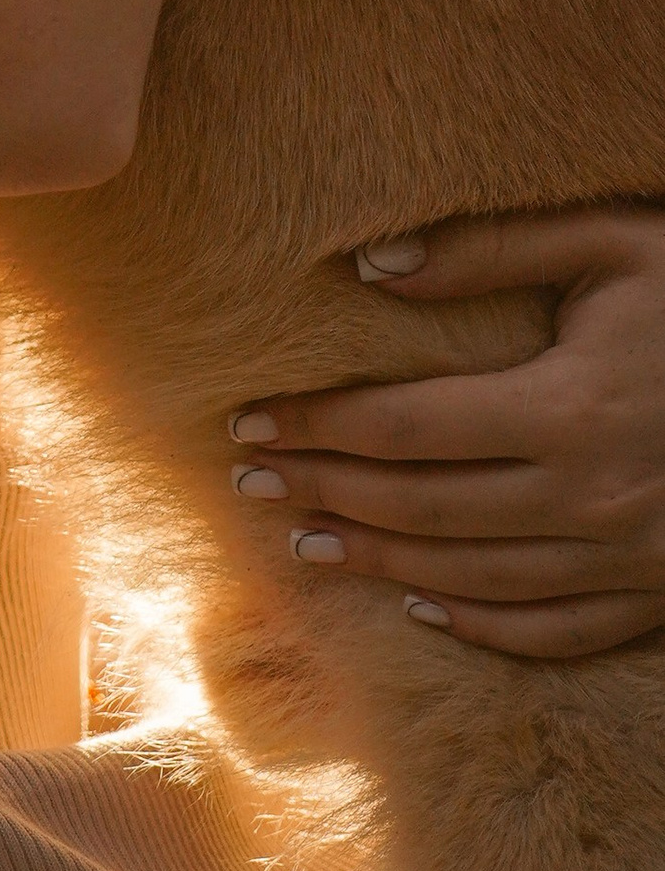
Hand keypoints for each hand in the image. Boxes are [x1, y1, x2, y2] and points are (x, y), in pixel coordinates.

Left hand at [226, 210, 664, 659]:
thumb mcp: (612, 241)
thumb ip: (489, 250)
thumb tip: (369, 266)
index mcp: (569, 408)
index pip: (403, 427)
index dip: (316, 428)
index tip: (247, 425)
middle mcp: (593, 497)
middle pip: (424, 509)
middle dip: (327, 495)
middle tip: (250, 485)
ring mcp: (632, 558)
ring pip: (477, 577)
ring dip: (383, 563)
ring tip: (309, 543)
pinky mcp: (663, 592)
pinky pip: (557, 628)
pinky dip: (484, 624)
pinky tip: (427, 606)